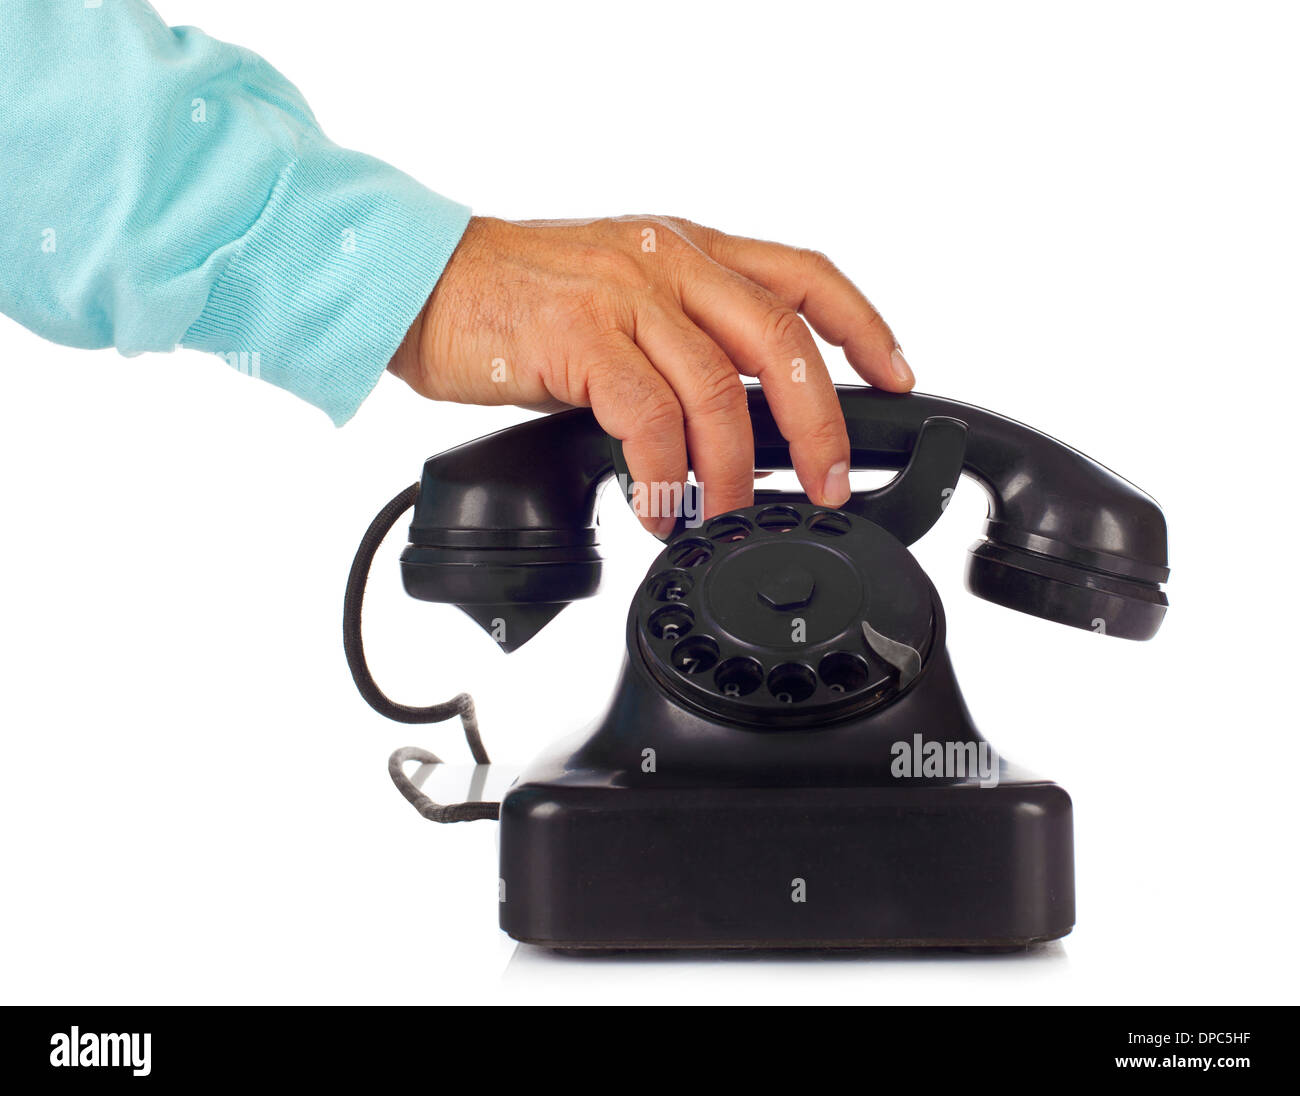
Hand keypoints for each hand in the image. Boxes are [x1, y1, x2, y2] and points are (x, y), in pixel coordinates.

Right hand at [389, 215, 913, 534]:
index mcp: (687, 247)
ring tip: (724, 518)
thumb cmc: (516, 296)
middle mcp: (668, 260)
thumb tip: (733, 419)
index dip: (862, 326)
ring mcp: (624, 295)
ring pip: (717, 391)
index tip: (897, 377)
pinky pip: (646, 420)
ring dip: (731, 473)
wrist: (423, 280)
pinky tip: (655, 510)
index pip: (803, 274)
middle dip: (818, 424)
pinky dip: (661, 478)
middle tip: (826, 485)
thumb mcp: (619, 296)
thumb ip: (680, 338)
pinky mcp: (579, 336)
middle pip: (780, 340)